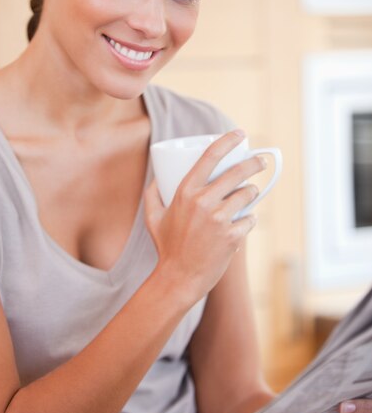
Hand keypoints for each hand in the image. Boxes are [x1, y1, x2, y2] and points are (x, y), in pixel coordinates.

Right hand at [144, 131, 264, 302]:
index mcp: (185, 192)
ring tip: (249, 195)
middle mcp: (203, 202)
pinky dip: (249, 220)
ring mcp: (219, 219)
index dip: (228, 141)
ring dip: (252, 193)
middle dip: (253, 163)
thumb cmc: (167, 247)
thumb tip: (155, 177)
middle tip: (259, 160)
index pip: (210, 157)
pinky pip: (250, 220)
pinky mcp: (232, 236)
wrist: (179, 278)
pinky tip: (243, 223)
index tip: (240, 134)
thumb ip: (152, 195)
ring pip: (247, 195)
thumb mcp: (153, 218)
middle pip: (236, 172)